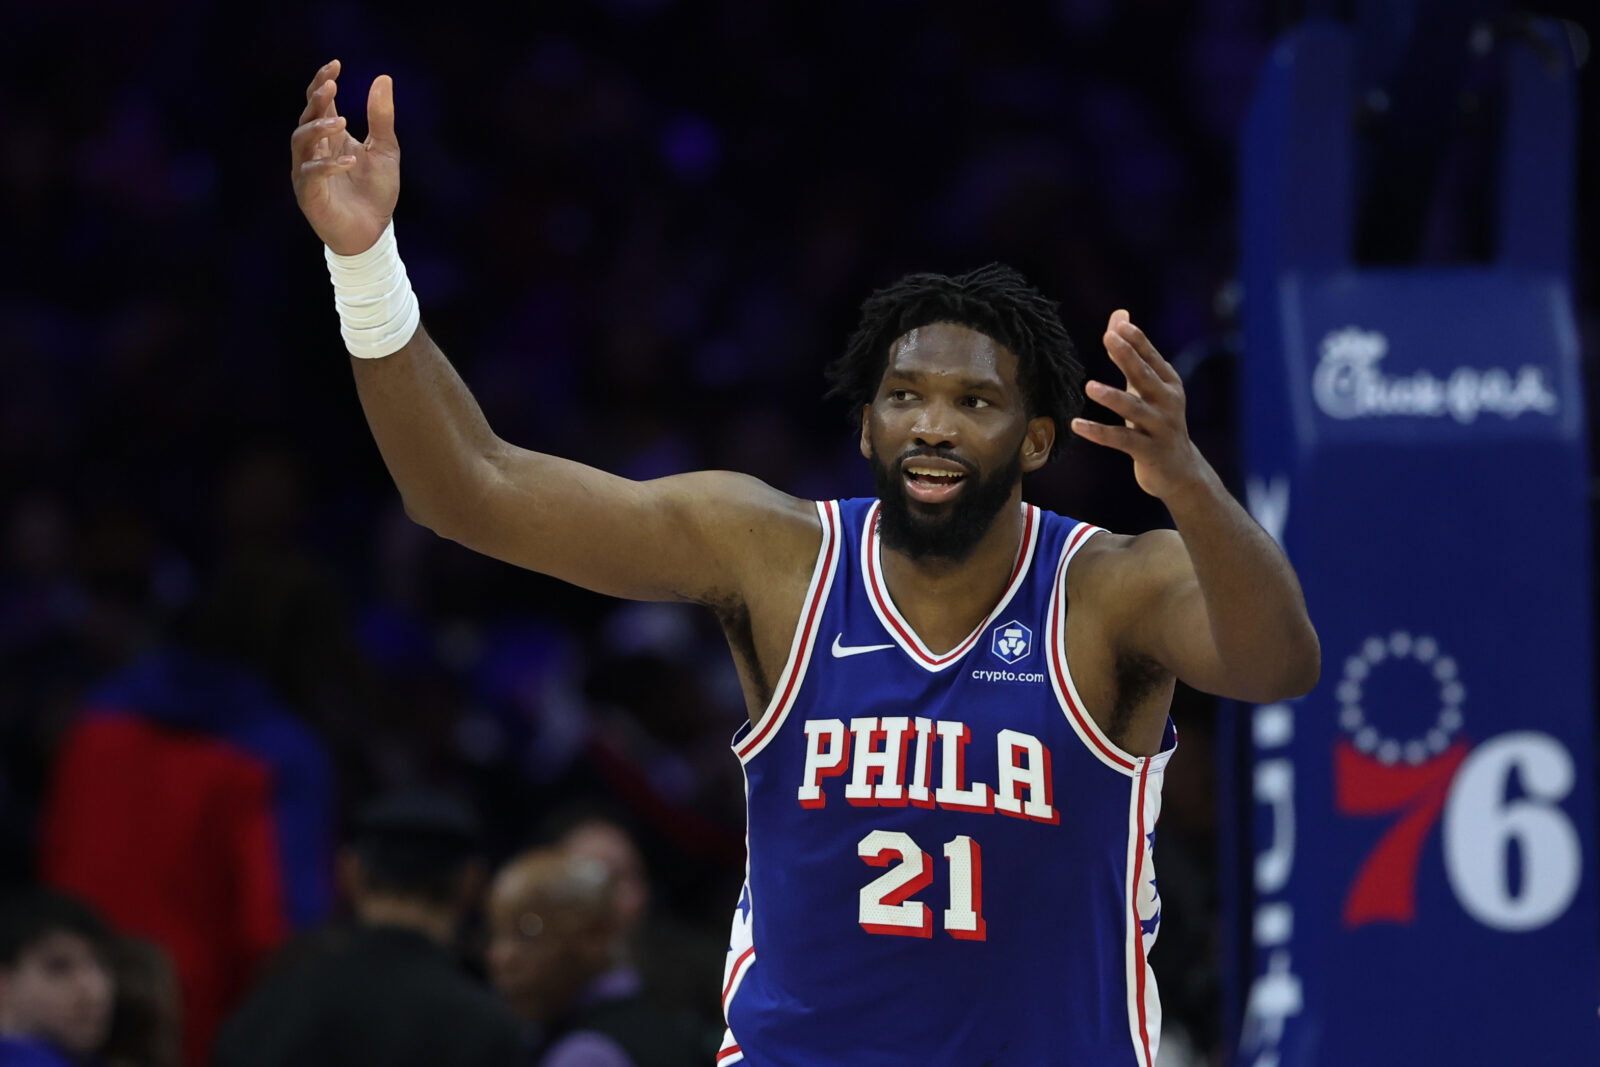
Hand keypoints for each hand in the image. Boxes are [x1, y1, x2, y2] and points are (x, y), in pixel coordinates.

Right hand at [290, 59, 400, 255]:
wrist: (373, 232)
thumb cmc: (375, 191)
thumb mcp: (385, 150)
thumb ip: (381, 118)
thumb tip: (382, 77)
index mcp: (330, 137)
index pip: (320, 104)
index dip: (323, 83)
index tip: (336, 65)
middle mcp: (314, 150)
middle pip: (306, 117)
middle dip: (316, 101)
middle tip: (331, 87)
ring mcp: (307, 171)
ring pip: (300, 141)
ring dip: (318, 128)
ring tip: (342, 122)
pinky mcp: (309, 194)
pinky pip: (311, 173)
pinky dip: (328, 164)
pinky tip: (349, 159)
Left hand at [1071, 310, 1207, 502]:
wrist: (1180, 471)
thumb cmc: (1156, 422)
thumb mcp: (1146, 388)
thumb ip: (1131, 354)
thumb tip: (1119, 316)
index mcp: (1168, 384)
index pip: (1152, 357)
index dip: (1137, 341)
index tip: (1120, 325)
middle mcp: (1168, 403)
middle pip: (1145, 376)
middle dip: (1128, 356)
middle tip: (1109, 338)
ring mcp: (1160, 428)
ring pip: (1134, 409)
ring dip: (1112, 397)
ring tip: (1089, 386)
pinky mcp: (1150, 452)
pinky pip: (1121, 440)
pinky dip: (1099, 433)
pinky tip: (1077, 425)